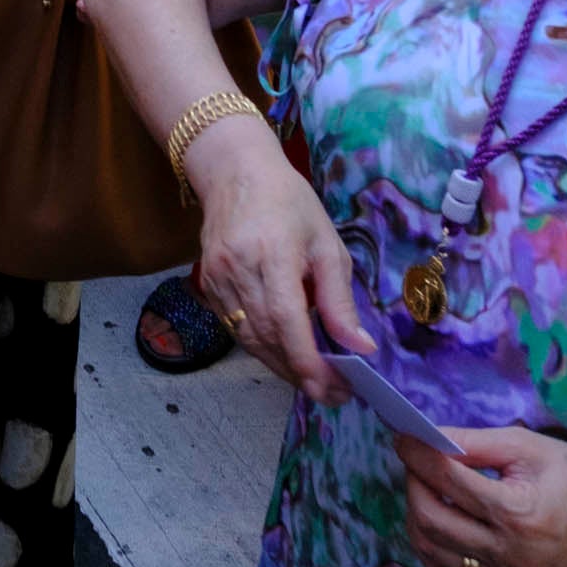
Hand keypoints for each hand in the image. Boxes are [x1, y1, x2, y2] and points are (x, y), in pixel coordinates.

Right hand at [184, 125, 369, 394]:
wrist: (234, 172)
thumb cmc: (288, 202)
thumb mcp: (326, 244)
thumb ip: (339, 299)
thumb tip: (359, 348)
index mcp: (272, 254)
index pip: (286, 321)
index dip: (308, 362)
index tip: (333, 389)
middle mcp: (238, 271)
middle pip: (267, 339)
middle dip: (301, 374)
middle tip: (334, 394)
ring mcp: (216, 280)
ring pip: (249, 340)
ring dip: (282, 367)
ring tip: (315, 382)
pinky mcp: (207, 286)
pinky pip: (235, 329)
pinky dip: (262, 348)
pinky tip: (285, 355)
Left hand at [395, 427, 566, 566]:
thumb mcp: (533, 448)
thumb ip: (476, 443)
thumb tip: (428, 437)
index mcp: (516, 512)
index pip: (445, 478)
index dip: (417, 452)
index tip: (404, 436)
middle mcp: (507, 553)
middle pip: (427, 518)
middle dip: (412, 483)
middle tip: (417, 462)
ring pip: (431, 551)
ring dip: (418, 516)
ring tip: (428, 490)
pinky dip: (437, 547)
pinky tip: (445, 523)